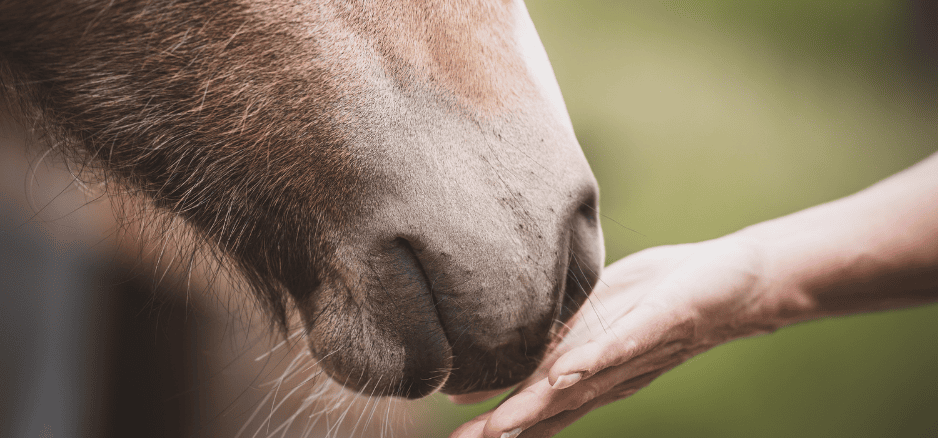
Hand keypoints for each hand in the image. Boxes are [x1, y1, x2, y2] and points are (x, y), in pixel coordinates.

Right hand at [451, 235, 777, 437]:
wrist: (734, 287)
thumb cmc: (658, 302)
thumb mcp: (594, 322)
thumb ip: (551, 345)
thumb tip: (506, 357)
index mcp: (585, 372)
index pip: (534, 406)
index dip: (496, 428)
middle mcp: (604, 374)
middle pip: (545, 406)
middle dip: (503, 428)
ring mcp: (631, 352)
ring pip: (575, 386)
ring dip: (537, 407)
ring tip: (498, 428)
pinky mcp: (657, 323)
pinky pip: (622, 345)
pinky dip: (593, 361)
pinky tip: (565, 374)